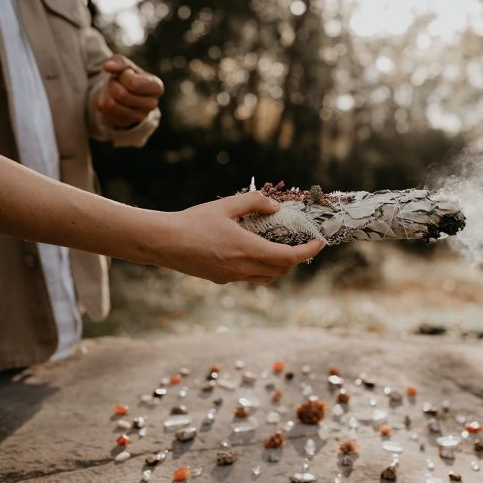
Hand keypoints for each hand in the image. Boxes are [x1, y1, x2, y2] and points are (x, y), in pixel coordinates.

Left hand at [97, 55, 163, 127]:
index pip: (133, 84)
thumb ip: (119, 62)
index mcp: (157, 87)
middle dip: (113, 84)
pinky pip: (106, 113)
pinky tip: (112, 100)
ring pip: (112, 105)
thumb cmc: (128, 75)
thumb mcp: (126, 65)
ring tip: (114, 90)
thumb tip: (107, 67)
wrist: (124, 91)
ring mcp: (140, 116)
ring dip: (107, 93)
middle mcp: (152, 104)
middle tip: (117, 82)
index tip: (126, 74)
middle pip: (121, 95)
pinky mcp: (127, 123)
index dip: (123, 76)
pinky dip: (104, 103)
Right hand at [154, 191, 324, 283]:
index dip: (308, 251)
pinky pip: (250, 278)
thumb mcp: (225, 205)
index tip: (319, 243)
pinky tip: (253, 251)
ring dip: (279, 265)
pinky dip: (261, 268)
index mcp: (247, 249)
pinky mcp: (221, 280)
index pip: (288, 257)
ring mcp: (232, 277)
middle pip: (282, 270)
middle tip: (301, 242)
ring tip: (279, 247)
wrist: (163, 243)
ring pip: (267, 277)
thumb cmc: (193, 221)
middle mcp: (242, 268)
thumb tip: (275, 206)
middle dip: (296, 258)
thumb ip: (254, 202)